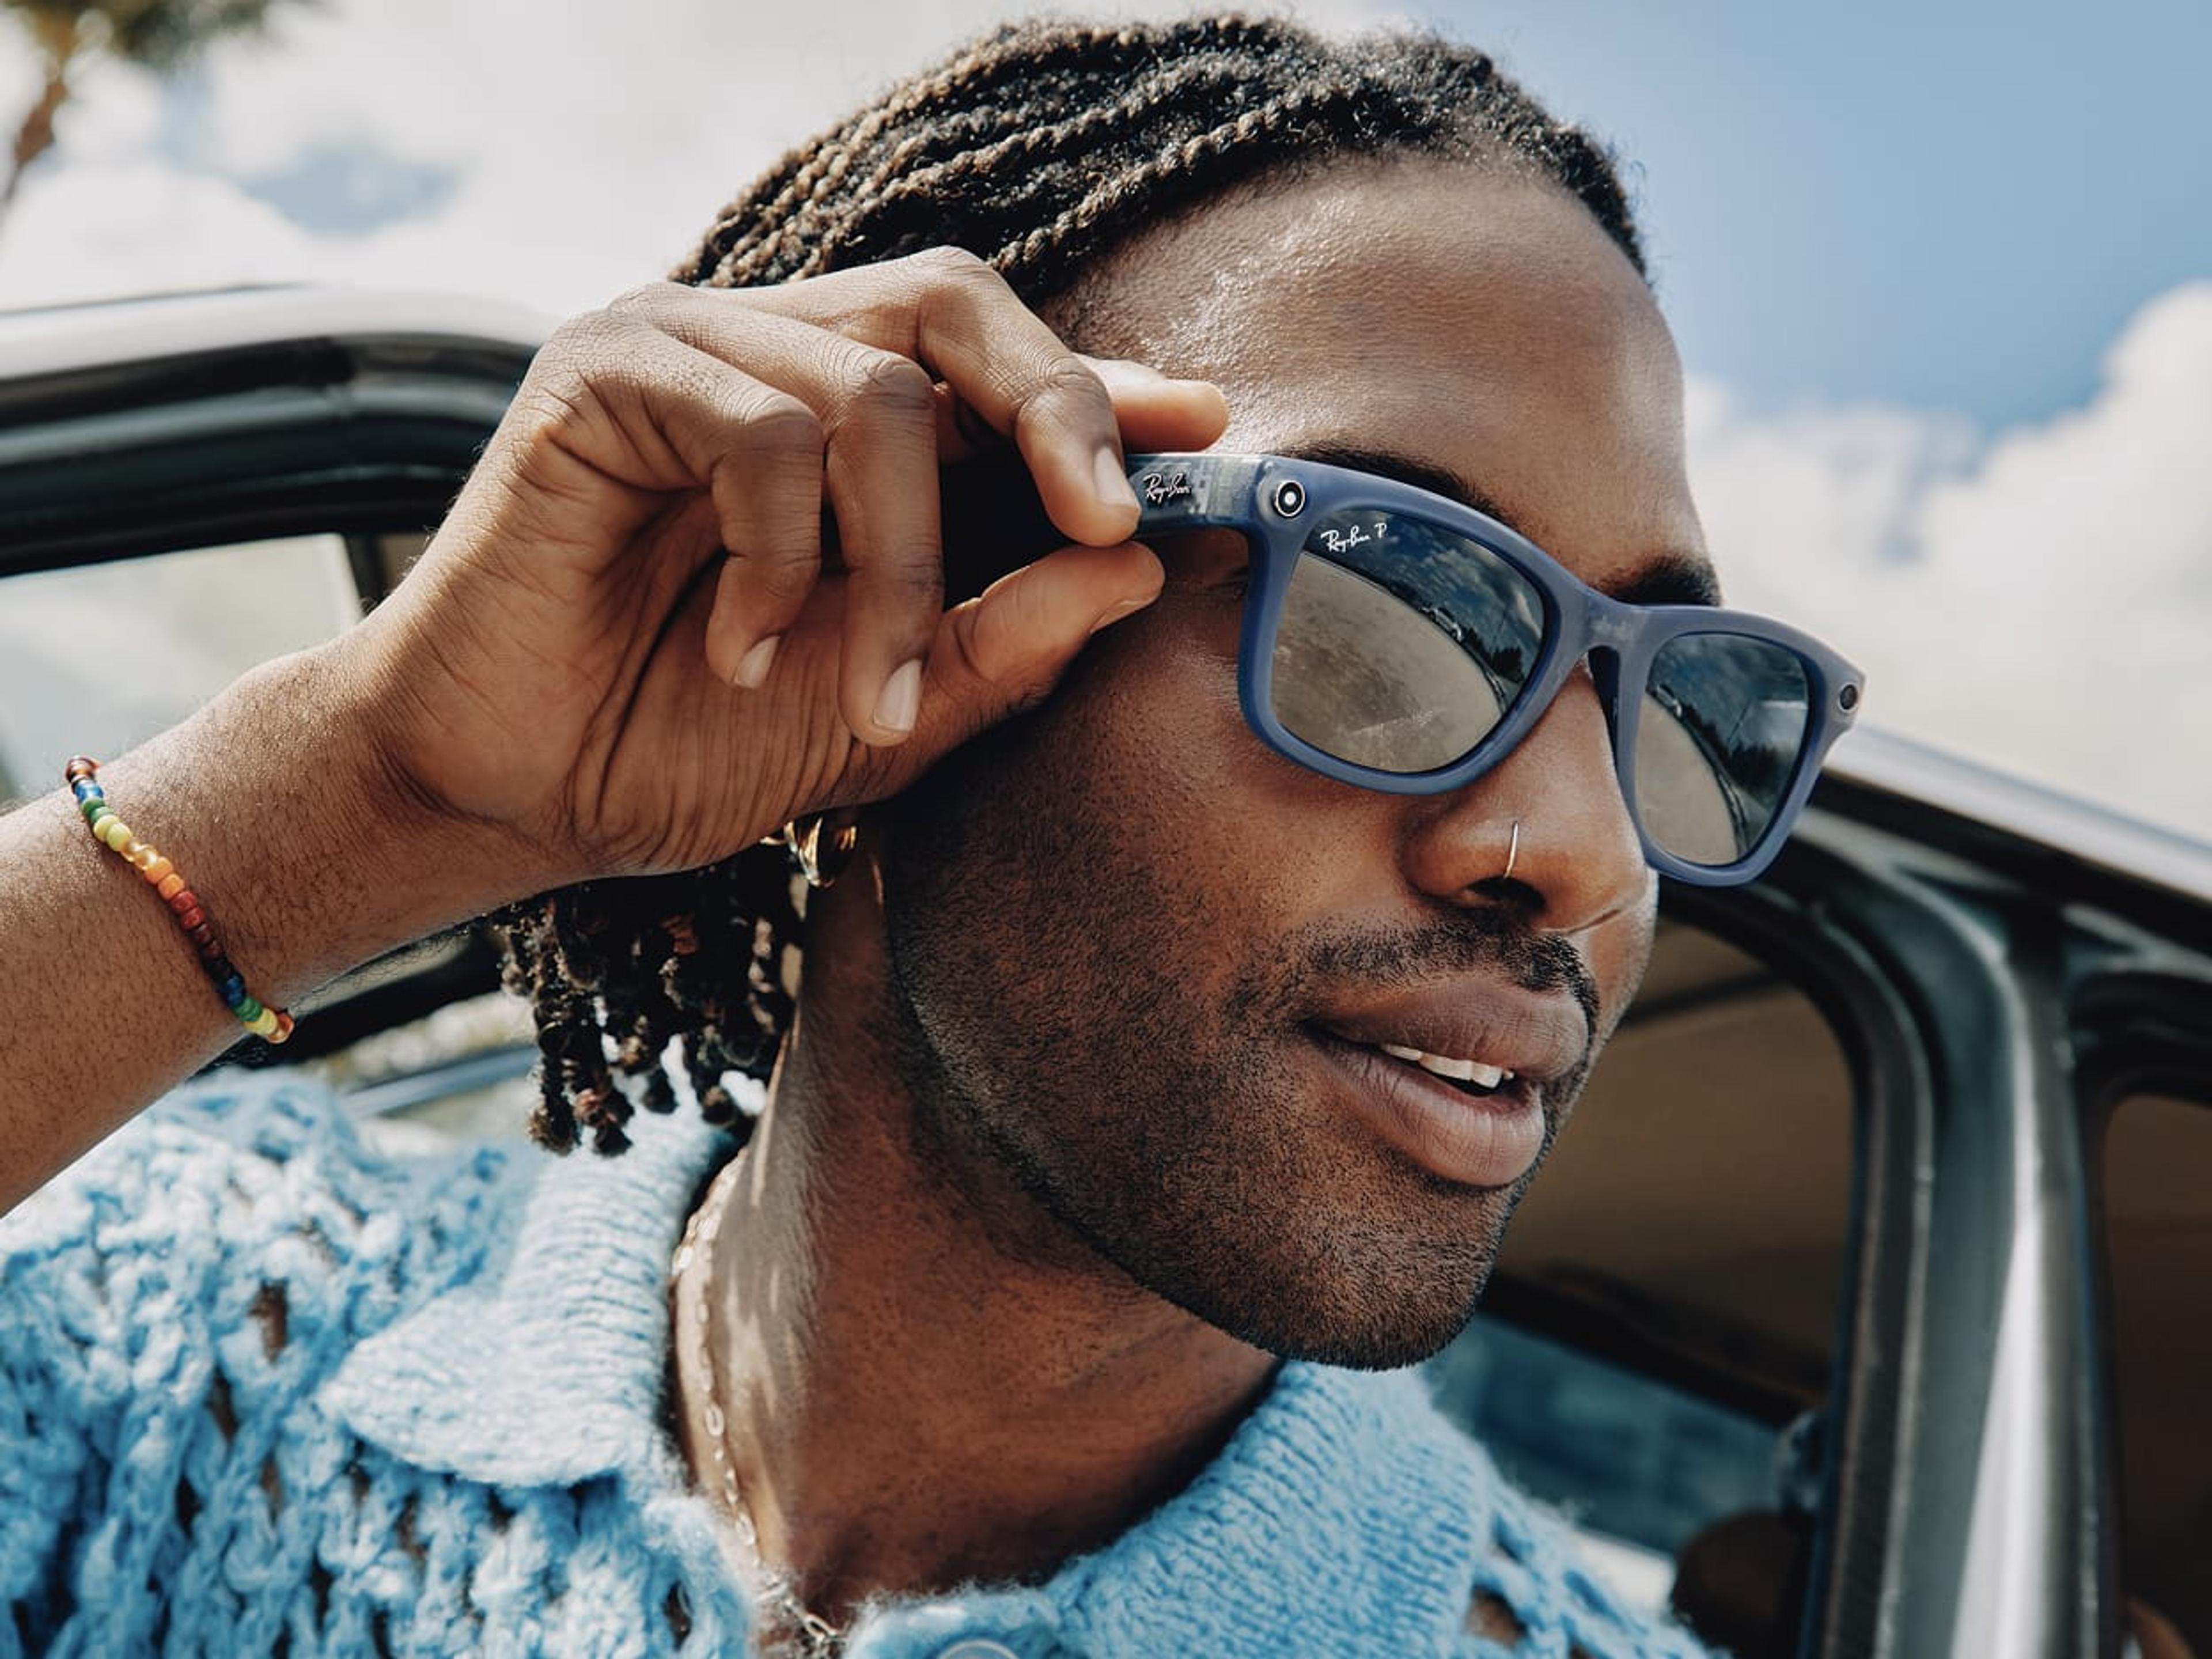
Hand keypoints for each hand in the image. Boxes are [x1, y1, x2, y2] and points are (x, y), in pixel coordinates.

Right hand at [347, 249, 1228, 887]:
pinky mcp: (604, 369)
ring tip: (861, 694)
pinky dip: (782, 561)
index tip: (1213, 435)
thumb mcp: (887, 709)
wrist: (514, 791)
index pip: (996, 360)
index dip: (1105, 392)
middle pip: (955, 303)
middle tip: (1109, 520)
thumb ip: (1009, 638)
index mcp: (844, 419)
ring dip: (899, 570)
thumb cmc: (687, 741)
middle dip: (1056, 412)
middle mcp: (772, 355)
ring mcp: (687, 348)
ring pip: (874, 396)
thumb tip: (1143, 565)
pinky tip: (742, 650)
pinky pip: (762, 431)